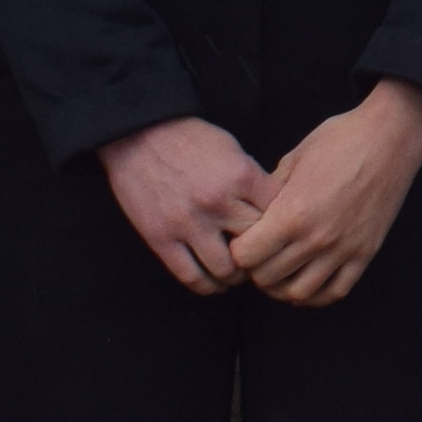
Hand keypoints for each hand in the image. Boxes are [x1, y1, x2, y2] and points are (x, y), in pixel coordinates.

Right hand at [100, 115, 272, 291]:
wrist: (139, 134)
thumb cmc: (190, 139)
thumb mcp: (233, 149)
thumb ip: (252, 181)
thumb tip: (273, 211)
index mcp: (242, 176)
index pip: (279, 215)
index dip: (282, 226)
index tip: (280, 233)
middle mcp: (218, 203)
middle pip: (256, 243)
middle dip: (262, 252)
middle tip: (262, 257)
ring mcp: (188, 223)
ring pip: (226, 269)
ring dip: (236, 275)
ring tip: (237, 273)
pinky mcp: (161, 239)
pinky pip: (191, 276)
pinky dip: (207, 286)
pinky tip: (213, 283)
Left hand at [234, 80, 421, 305]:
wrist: (392, 136)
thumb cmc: (340, 139)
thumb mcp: (294, 158)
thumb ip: (270, 192)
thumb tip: (254, 214)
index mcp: (292, 213)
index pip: (245, 256)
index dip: (238, 249)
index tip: (244, 239)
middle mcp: (315, 238)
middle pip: (266, 278)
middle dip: (256, 268)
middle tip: (260, 254)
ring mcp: (343, 249)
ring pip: (298, 292)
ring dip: (282, 286)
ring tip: (282, 271)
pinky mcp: (365, 252)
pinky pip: (335, 291)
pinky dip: (316, 295)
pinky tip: (307, 283)